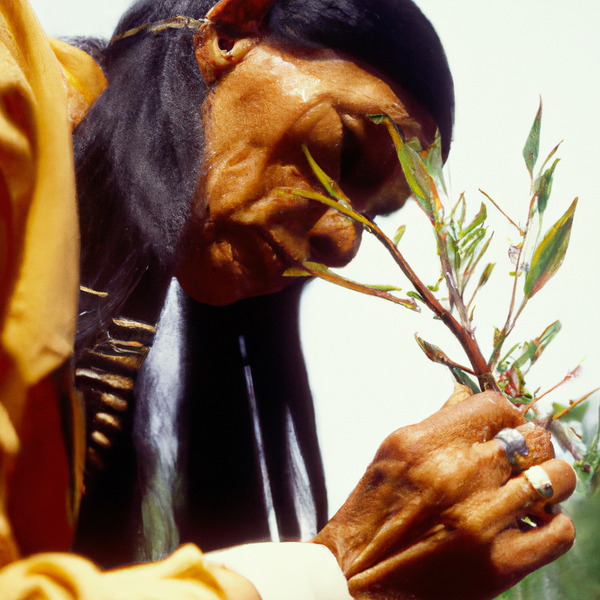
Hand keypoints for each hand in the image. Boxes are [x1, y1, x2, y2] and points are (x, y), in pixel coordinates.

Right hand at [313, 391, 575, 599]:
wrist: (357, 577)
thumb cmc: (373, 512)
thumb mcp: (393, 453)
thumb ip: (437, 422)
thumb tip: (467, 396)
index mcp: (427, 443)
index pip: (495, 405)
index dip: (505, 414)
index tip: (503, 426)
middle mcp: (459, 474)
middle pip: (532, 438)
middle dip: (529, 444)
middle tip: (519, 457)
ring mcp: (483, 519)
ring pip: (556, 478)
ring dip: (546, 480)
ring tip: (528, 488)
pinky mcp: (500, 563)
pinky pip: (559, 532)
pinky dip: (552, 523)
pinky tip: (531, 521)